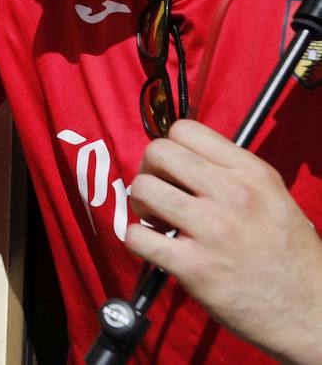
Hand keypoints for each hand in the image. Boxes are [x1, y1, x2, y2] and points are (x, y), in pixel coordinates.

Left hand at [127, 119, 321, 362]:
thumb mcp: (274, 198)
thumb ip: (232, 175)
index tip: (173, 170)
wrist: (310, 313)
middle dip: (149, 170)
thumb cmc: (291, 257)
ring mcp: (212, 229)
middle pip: (158, 152)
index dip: (170, 147)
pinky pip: (137, 236)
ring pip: (143, 188)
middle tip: (159, 194)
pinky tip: (154, 247)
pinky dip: (136, 240)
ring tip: (157, 221)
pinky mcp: (194, 266)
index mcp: (252, 173)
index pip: (186, 130)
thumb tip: (185, 162)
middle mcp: (232, 194)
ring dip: (141, 204)